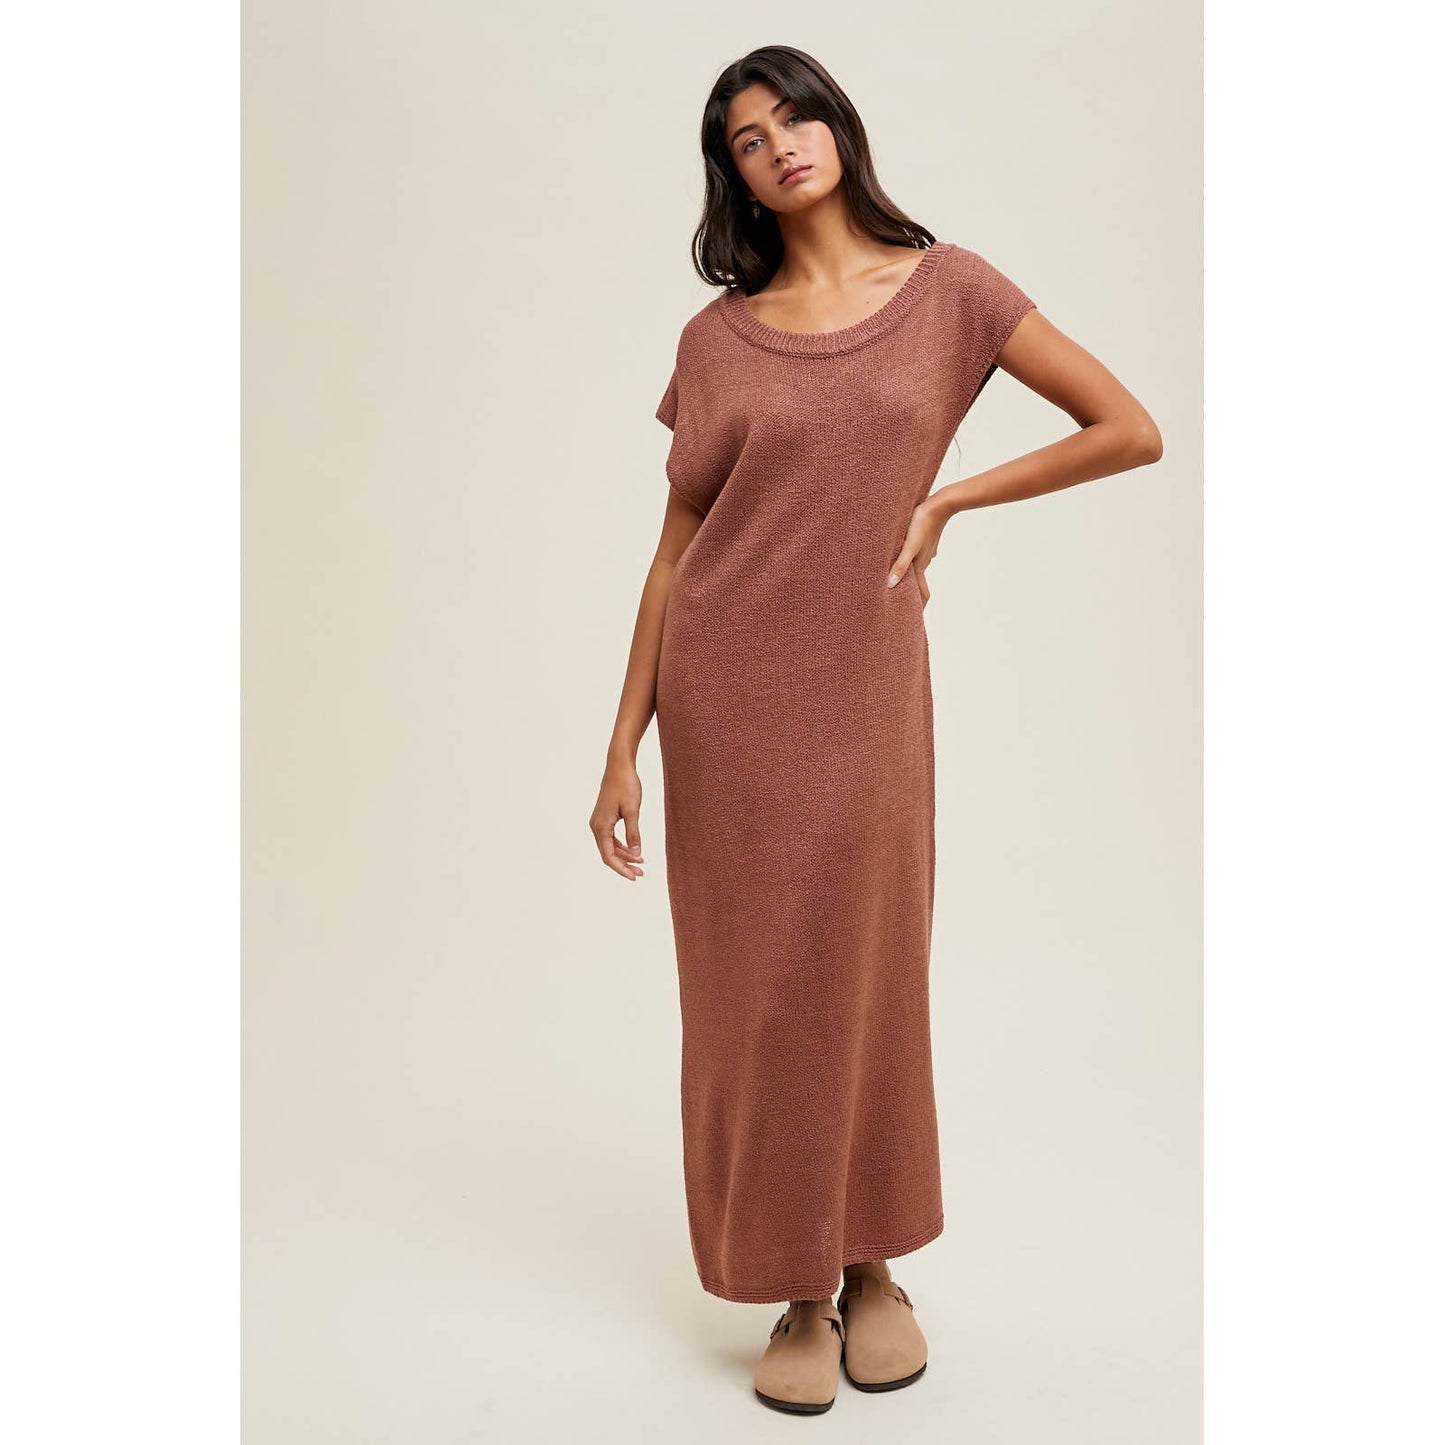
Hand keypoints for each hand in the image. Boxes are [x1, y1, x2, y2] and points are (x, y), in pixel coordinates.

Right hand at [590, 760, 645, 880]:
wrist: (619, 766)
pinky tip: (634, 850)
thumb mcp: (633, 811)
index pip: (608, 856)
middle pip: (608, 854)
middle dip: (624, 865)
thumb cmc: (626, 785)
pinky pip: (611, 838)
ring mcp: (599, 822)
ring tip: (641, 862)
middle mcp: (596, 826)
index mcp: (601, 826)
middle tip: (641, 873)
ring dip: (624, 856)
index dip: (621, 869)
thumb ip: (634, 833)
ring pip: (610, 846)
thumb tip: (636, 853)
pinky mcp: (604, 818)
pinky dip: (622, 846)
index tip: (634, 877)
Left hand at [886, 496, 946, 608]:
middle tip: (902, 605)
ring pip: (916, 569)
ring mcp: (925, 551)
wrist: (941, 504)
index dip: (918, 606)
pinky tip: (905, 559)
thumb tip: (890, 585)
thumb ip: (900, 565)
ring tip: (899, 584)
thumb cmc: (923, 523)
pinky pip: (916, 556)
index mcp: (920, 566)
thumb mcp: (909, 546)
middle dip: (911, 594)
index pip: (921, 593)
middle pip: (917, 583)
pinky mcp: (924, 540)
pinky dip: (910, 564)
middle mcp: (924, 561)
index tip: (913, 620)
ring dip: (909, 578)